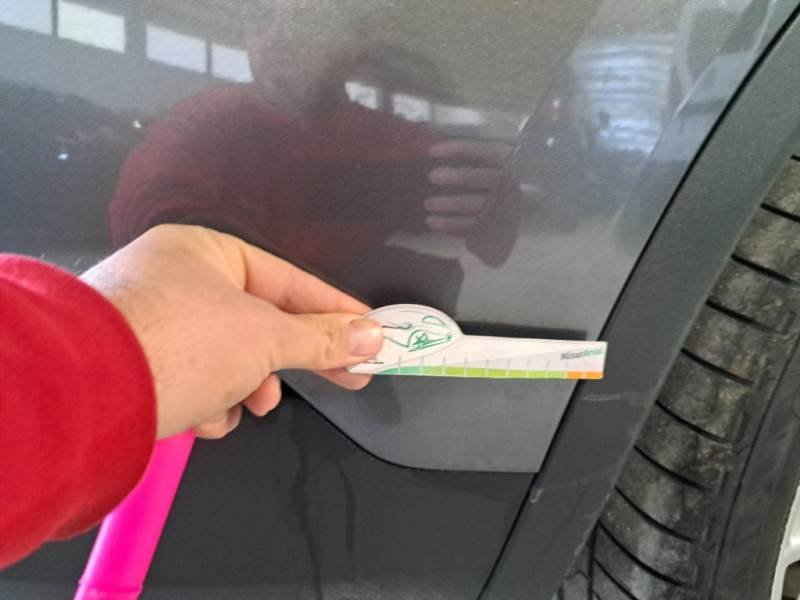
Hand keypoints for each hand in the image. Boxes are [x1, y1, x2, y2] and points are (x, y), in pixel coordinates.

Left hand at [81, 224, 381, 439]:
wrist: (84, 396)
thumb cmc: (180, 343)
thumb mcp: (265, 338)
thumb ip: (321, 338)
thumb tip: (372, 336)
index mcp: (205, 252)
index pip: (289, 280)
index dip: (336, 310)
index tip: (372, 332)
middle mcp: (176, 281)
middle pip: (261, 322)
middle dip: (295, 359)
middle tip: (350, 377)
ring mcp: (154, 324)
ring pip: (229, 358)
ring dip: (248, 387)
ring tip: (250, 404)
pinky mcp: (138, 366)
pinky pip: (195, 380)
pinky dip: (209, 403)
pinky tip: (203, 418)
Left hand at [426, 139, 511, 234]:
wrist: (531, 213)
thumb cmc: (511, 181)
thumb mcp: (502, 163)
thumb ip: (478, 157)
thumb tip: (438, 150)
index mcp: (513, 162)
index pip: (486, 151)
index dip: (459, 149)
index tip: (433, 150)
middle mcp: (511, 183)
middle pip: (483, 178)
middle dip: (457, 177)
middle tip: (432, 176)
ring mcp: (506, 207)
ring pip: (477, 205)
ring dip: (450, 205)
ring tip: (427, 204)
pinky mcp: (499, 228)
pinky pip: (475, 227)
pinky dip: (452, 225)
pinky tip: (434, 222)